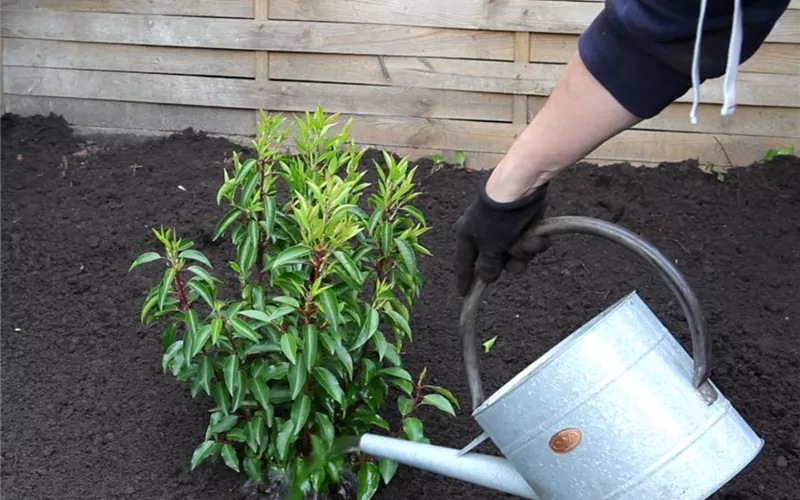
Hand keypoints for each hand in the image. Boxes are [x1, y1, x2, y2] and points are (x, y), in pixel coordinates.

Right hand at [454, 174, 549, 295]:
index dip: (464, 279)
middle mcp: (484, 232)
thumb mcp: (490, 247)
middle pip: (496, 262)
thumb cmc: (497, 218)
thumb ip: (487, 267)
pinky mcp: (523, 221)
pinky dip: (534, 242)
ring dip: (524, 252)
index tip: (463, 293)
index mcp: (468, 235)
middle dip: (509, 262)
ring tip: (528, 241)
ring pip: (516, 254)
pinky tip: (538, 236)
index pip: (463, 263)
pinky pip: (528, 242)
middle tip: (513, 255)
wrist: (521, 186)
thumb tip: (486, 278)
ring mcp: (505, 227)